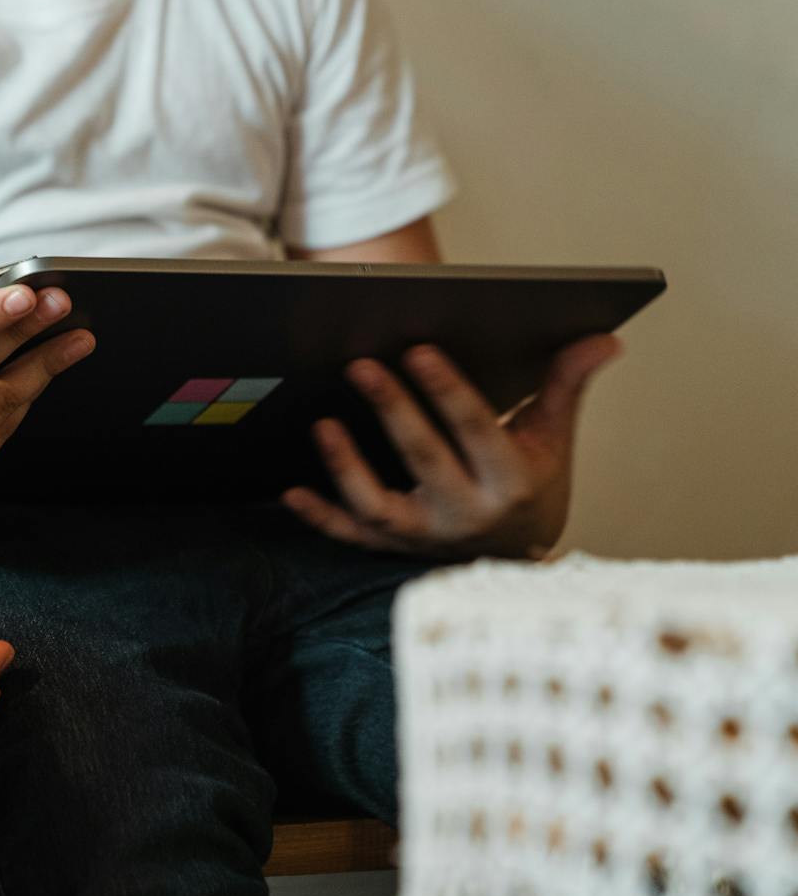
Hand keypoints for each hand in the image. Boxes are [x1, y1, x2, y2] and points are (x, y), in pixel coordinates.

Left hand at [281, 335, 622, 558]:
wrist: (517, 557)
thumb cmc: (531, 483)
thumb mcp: (552, 438)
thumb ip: (565, 385)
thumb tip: (604, 338)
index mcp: (509, 481)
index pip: (475, 430)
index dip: (447, 391)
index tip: (420, 350)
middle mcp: (465, 513)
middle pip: (423, 459)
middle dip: (393, 411)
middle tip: (361, 365)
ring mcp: (423, 535)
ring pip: (380, 505)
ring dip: (347, 467)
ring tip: (322, 423)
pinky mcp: (390, 548)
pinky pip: (350, 534)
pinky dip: (320, 517)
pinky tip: (290, 491)